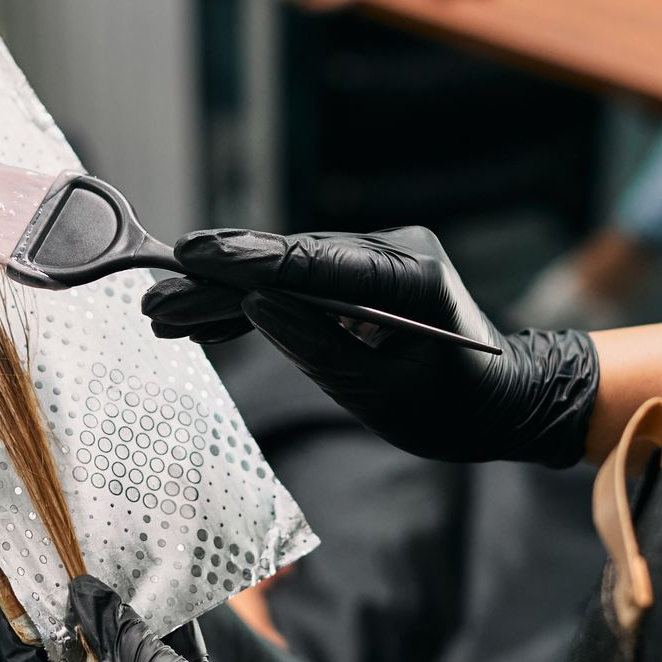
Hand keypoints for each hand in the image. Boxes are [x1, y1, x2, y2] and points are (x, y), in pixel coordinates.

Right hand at [141, 226, 599, 465]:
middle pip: (285, 263)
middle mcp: (389, 252)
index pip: (309, 261)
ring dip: (223, 296)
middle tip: (155, 300)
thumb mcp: (384, 394)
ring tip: (164, 315)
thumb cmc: (456, 409)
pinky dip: (252, 306)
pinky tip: (206, 323)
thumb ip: (316, 347)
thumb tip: (254, 307)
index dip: (243, 259)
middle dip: (215, 282)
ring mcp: (374, 261)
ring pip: (282, 274)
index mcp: (406, 275)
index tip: (188, 255)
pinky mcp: (360, 279)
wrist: (506, 402)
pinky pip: (297, 287)